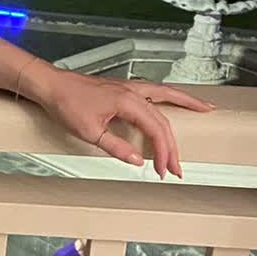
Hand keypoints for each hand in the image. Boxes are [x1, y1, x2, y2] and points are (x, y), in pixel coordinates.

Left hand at [24, 67, 214, 180]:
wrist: (50, 85)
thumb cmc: (65, 103)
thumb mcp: (89, 132)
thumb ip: (116, 147)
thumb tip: (137, 161)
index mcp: (128, 101)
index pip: (156, 130)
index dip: (163, 152)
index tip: (164, 170)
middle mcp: (133, 92)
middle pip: (163, 119)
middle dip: (173, 145)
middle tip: (178, 167)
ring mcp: (130, 88)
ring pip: (165, 97)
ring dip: (185, 105)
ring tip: (205, 110)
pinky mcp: (123, 89)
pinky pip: (154, 91)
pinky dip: (169, 96)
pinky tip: (174, 100)